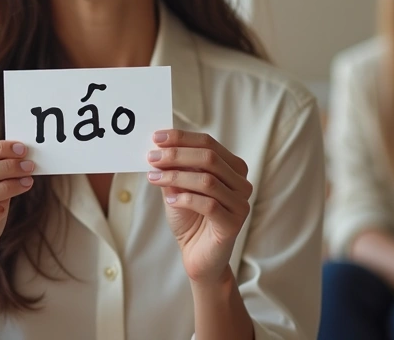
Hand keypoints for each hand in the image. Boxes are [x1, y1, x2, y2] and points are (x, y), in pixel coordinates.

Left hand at [146, 129, 252, 284]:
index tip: (156, 138)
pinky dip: (185, 199)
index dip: (182, 138)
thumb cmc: (189, 218)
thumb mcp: (178, 188)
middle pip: (209, 158)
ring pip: (207, 180)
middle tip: (151, 157)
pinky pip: (208, 204)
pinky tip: (169, 202)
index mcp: (232, 168)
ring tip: (154, 178)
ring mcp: (240, 203)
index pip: (208, 143)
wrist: (197, 256)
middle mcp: (241, 183)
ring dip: (176, 177)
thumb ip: (173, 169)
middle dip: (176, 155)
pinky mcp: (233, 224)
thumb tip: (158, 149)